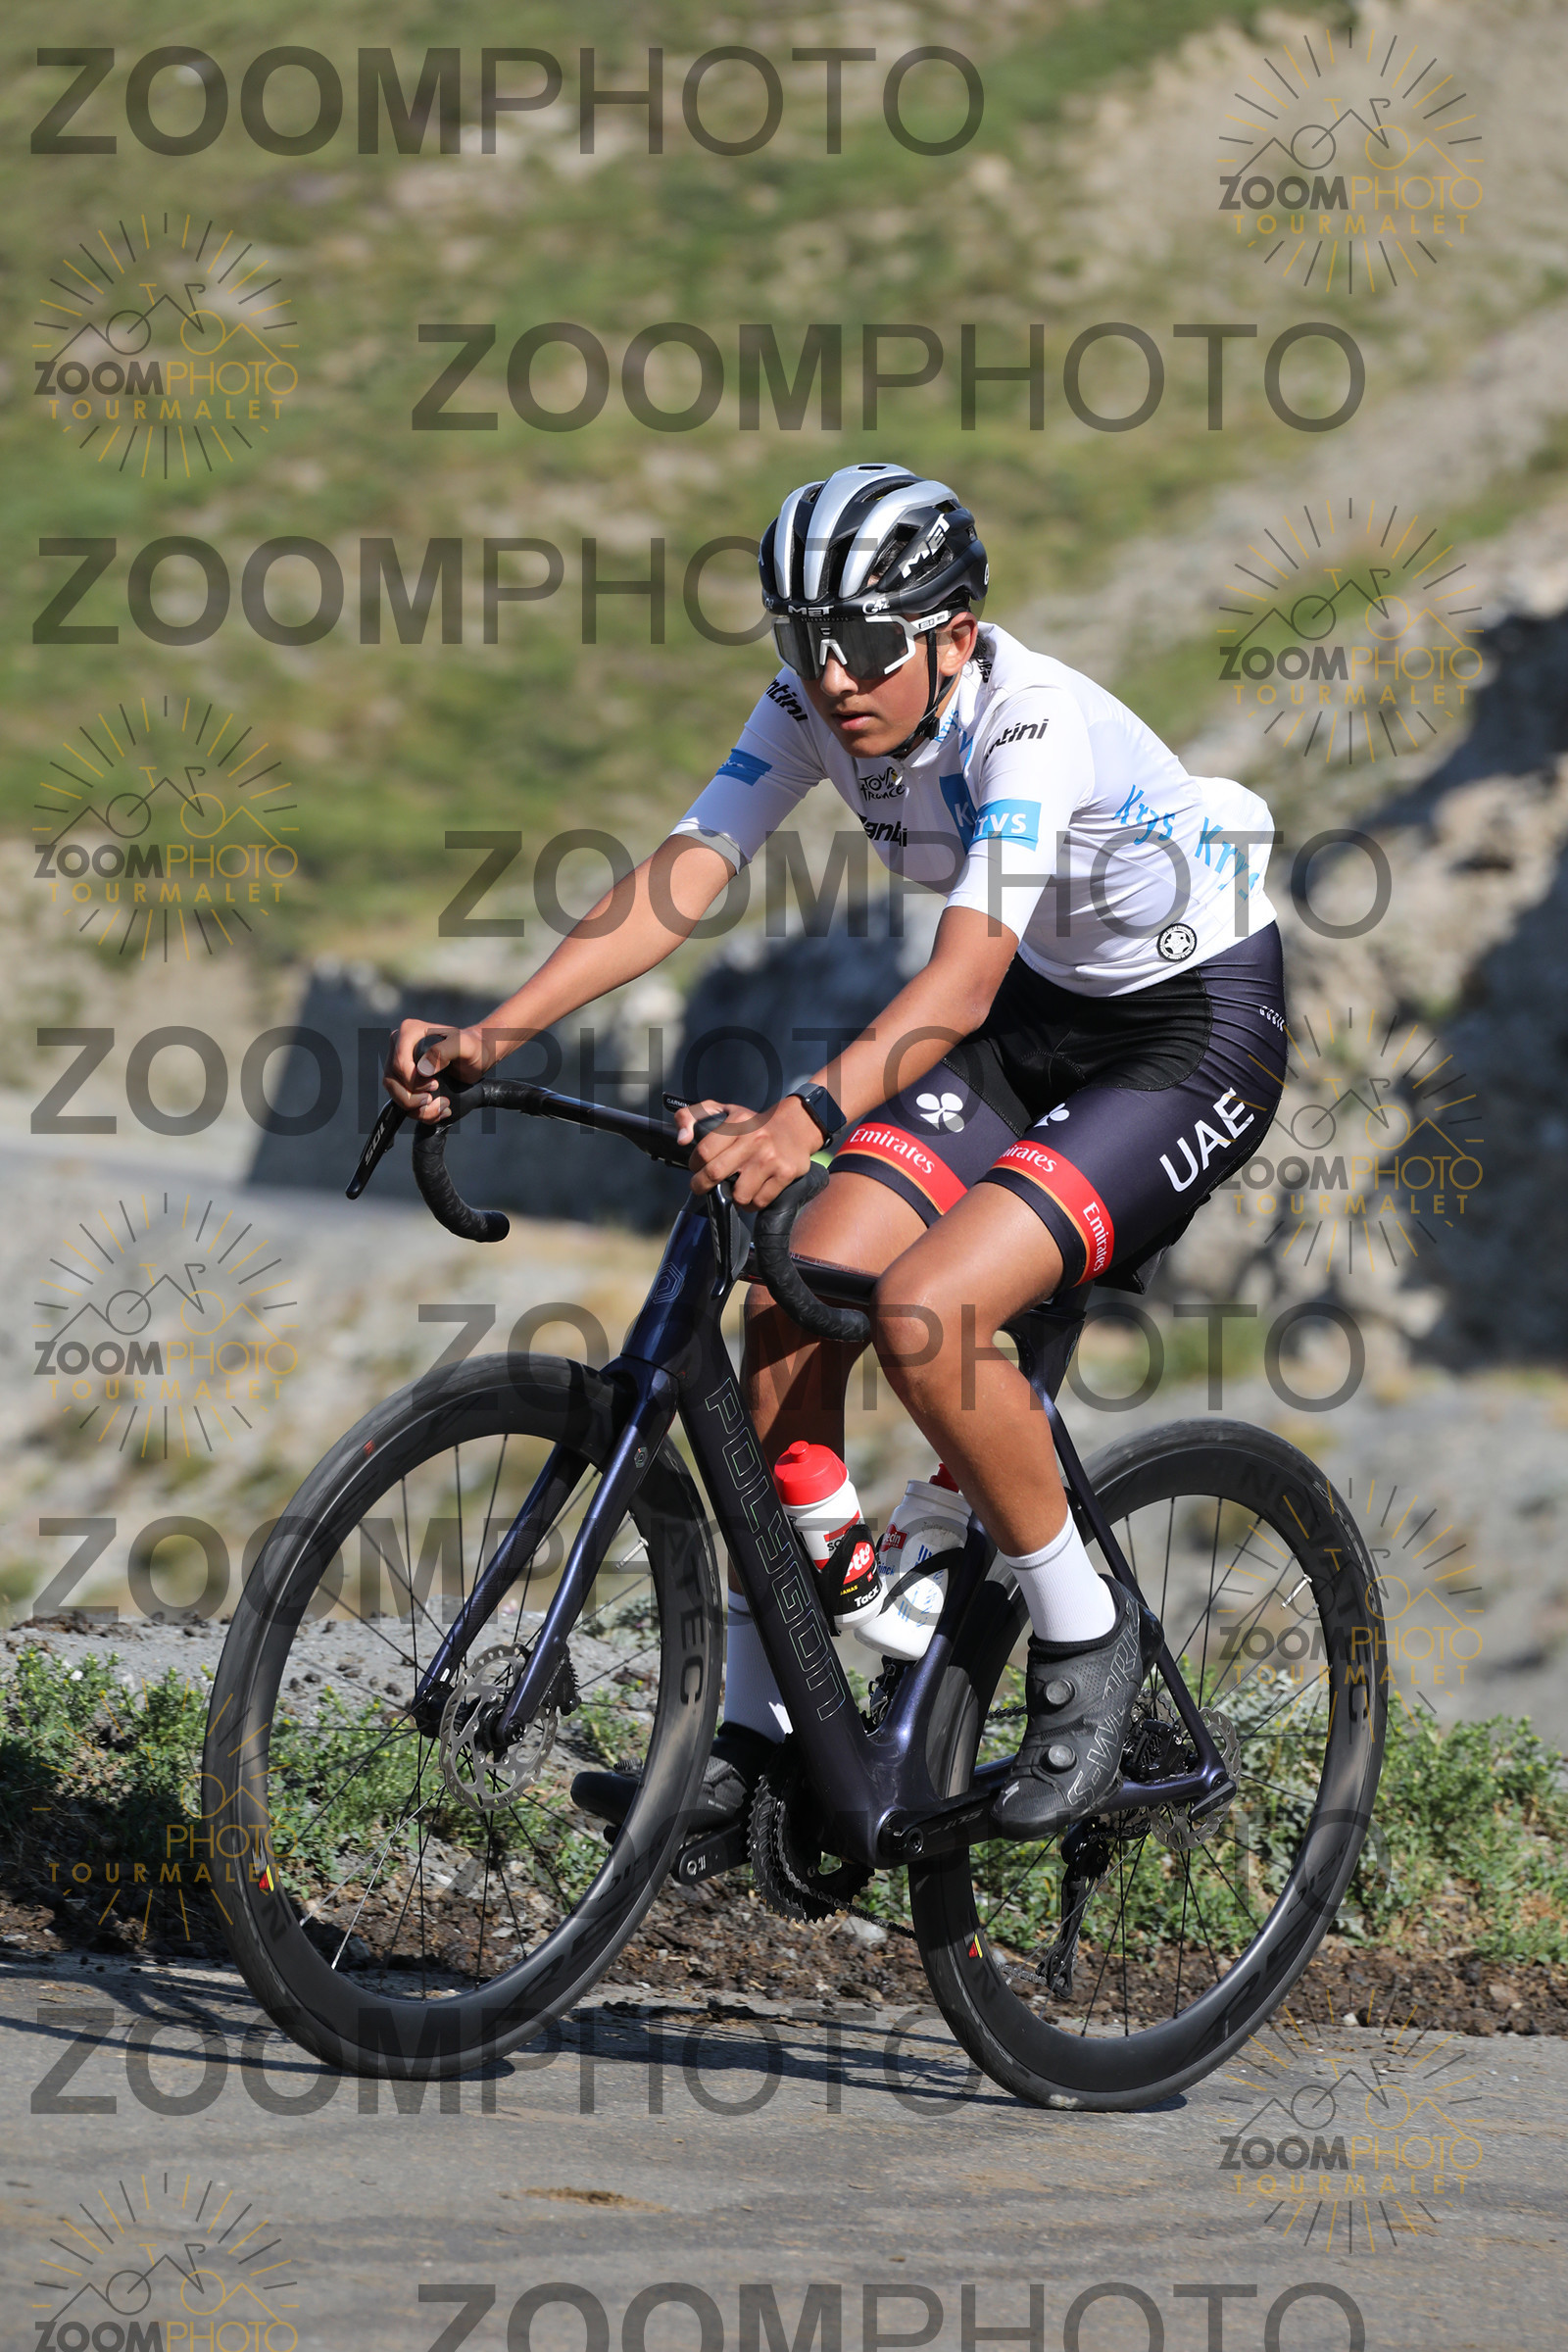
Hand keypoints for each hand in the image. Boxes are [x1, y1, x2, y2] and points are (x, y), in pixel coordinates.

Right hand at [383, 1020, 484, 1121]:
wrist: (476, 1056)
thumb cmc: (471, 1046)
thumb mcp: (462, 1045)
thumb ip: (443, 1052)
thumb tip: (422, 1070)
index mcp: (409, 1032)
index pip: (399, 1064)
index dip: (414, 1081)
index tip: (434, 1085)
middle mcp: (400, 1047)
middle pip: (392, 1081)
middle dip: (413, 1098)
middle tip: (435, 1100)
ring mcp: (400, 1065)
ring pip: (395, 1094)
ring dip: (417, 1109)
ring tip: (441, 1106)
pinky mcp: (404, 1080)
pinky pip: (402, 1101)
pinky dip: (419, 1112)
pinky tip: (438, 1109)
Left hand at [674, 1095, 823, 1208]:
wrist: (797, 1125)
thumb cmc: (754, 1123)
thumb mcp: (723, 1110)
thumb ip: (691, 1116)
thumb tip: (682, 1139)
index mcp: (737, 1124)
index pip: (703, 1151)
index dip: (695, 1165)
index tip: (697, 1168)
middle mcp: (753, 1141)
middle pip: (715, 1173)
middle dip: (702, 1185)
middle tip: (702, 1186)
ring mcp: (770, 1159)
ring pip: (739, 1195)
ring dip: (733, 1197)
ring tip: (733, 1189)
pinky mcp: (784, 1174)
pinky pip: (760, 1201)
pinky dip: (752, 1203)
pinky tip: (751, 1193)